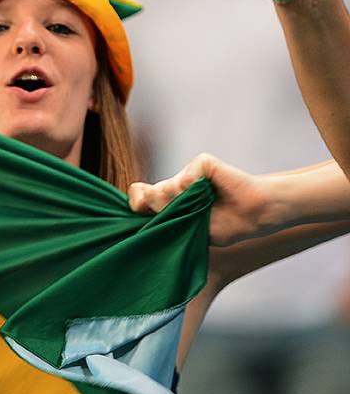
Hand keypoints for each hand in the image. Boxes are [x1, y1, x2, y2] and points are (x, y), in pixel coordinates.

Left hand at [128, 154, 276, 246]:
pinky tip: (213, 191)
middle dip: (167, 210)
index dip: (140, 204)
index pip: (137, 199)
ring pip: (167, 188)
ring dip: (185, 203)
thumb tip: (139, 199)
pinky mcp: (202, 163)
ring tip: (206, 206)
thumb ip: (162, 216)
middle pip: (152, 196)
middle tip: (192, 216)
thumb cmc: (223, 225)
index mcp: (166, 202)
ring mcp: (187, 172)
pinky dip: (197, 187)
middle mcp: (174, 185)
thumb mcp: (188, 230)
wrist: (255, 216)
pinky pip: (187, 177)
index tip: (151, 212)